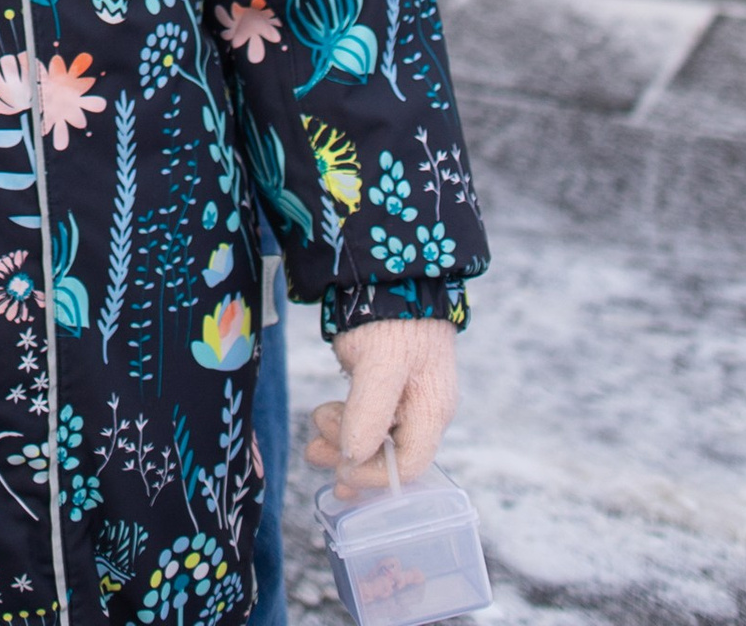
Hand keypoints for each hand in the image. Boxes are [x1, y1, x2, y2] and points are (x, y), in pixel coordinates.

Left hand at [306, 319, 458, 495]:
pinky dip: (345, 424)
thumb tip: (354, 459)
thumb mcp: (381, 364)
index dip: (375, 476)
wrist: (389, 269)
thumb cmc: (392, 317)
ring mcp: (406, 395)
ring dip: (343, 443)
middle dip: (351, 459)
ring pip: (376, 437)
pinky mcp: (386, 381)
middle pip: (390, 456)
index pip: (410, 466)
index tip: (340, 470)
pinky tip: (325, 419)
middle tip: (314, 452)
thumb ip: (369, 413)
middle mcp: (423, 409)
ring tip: (313, 437)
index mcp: (432, 410)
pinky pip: (367, 417)